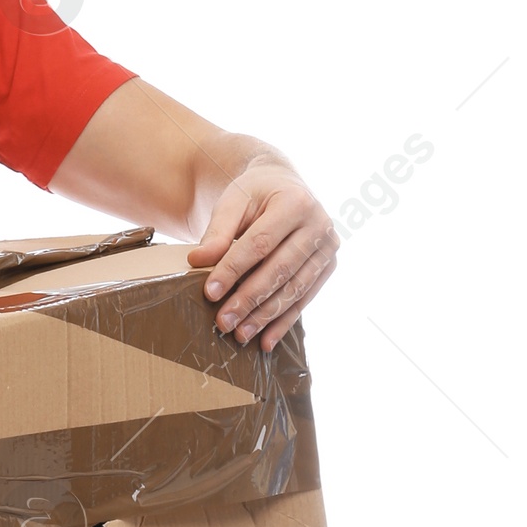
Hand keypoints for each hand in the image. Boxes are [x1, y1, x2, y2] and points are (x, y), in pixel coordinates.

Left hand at [187, 162, 338, 352]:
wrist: (283, 185)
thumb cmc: (254, 193)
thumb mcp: (233, 201)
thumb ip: (217, 231)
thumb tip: (198, 261)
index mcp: (296, 202)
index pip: (260, 243)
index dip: (234, 269)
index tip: (209, 292)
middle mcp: (319, 225)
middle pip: (279, 269)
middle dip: (249, 300)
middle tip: (223, 322)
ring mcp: (328, 248)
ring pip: (294, 289)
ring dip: (266, 316)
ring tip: (240, 335)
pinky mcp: (328, 266)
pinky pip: (305, 299)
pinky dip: (284, 322)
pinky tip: (265, 341)